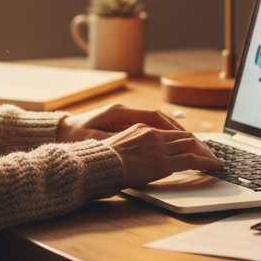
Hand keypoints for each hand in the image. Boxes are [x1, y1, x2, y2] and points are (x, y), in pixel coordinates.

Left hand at [55, 103, 183, 144]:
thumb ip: (118, 143)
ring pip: (157, 123)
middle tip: (200, 147)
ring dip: (174, 134)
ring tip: (191, 147)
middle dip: (182, 133)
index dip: (175, 130)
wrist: (60, 132)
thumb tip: (139, 147)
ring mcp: (124, 118)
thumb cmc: (75, 137)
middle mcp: (125, 112)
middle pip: (161, 119)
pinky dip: (162, 136)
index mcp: (120, 113)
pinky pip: (148, 128)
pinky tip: (170, 146)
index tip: (192, 142)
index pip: (156, 118)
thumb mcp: (95, 142)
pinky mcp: (122, 125)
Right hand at [107, 123, 223, 187]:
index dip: (184, 138)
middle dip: (200, 144)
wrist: (96, 164)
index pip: (170, 131)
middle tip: (210, 153)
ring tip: (215, 160)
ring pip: (191, 145)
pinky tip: (215, 167)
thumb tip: (138, 158)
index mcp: (141, 128)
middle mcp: (153, 133)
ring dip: (206, 153)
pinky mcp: (163, 162)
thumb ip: (132, 148)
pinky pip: (191, 160)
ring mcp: (159, 147)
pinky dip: (206, 162)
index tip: (192, 144)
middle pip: (185, 136)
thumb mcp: (118, 147)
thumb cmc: (101, 160)